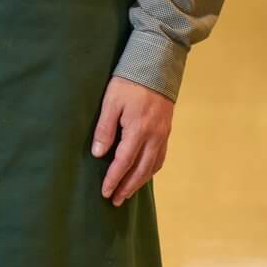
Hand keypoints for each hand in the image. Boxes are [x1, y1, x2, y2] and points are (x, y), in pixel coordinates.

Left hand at [92, 76, 174, 206]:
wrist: (157, 66)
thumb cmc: (129, 82)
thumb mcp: (111, 102)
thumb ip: (105, 129)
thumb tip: (99, 154)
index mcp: (138, 130)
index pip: (124, 162)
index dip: (114, 179)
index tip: (105, 192)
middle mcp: (154, 136)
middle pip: (140, 170)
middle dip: (127, 187)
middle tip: (115, 200)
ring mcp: (163, 135)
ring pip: (152, 166)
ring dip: (139, 182)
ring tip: (128, 192)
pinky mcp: (167, 131)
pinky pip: (160, 157)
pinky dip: (151, 170)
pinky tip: (144, 173)